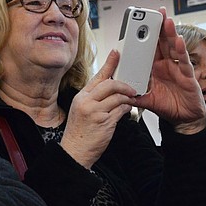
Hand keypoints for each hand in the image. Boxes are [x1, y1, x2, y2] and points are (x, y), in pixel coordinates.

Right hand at [59, 51, 135, 167]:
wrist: (75, 151)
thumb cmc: (79, 132)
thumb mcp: (81, 109)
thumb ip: (93, 97)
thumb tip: (110, 87)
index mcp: (81, 96)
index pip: (98, 76)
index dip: (109, 63)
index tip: (116, 54)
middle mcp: (87, 102)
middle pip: (110, 84)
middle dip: (124, 85)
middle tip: (131, 88)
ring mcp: (95, 112)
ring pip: (118, 97)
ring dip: (127, 98)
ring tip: (130, 101)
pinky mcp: (104, 122)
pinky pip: (121, 110)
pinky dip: (127, 108)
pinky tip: (126, 110)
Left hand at [134, 8, 205, 133]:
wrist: (184, 119)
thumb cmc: (167, 106)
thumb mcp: (146, 101)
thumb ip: (134, 96)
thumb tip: (119, 94)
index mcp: (155, 68)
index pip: (148, 49)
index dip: (144, 36)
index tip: (138, 23)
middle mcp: (166, 65)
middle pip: (162, 43)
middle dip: (159, 27)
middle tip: (156, 12)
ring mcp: (178, 69)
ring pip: (173, 47)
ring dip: (170, 33)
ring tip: (166, 20)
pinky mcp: (187, 76)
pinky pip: (184, 61)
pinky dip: (181, 50)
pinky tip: (178, 40)